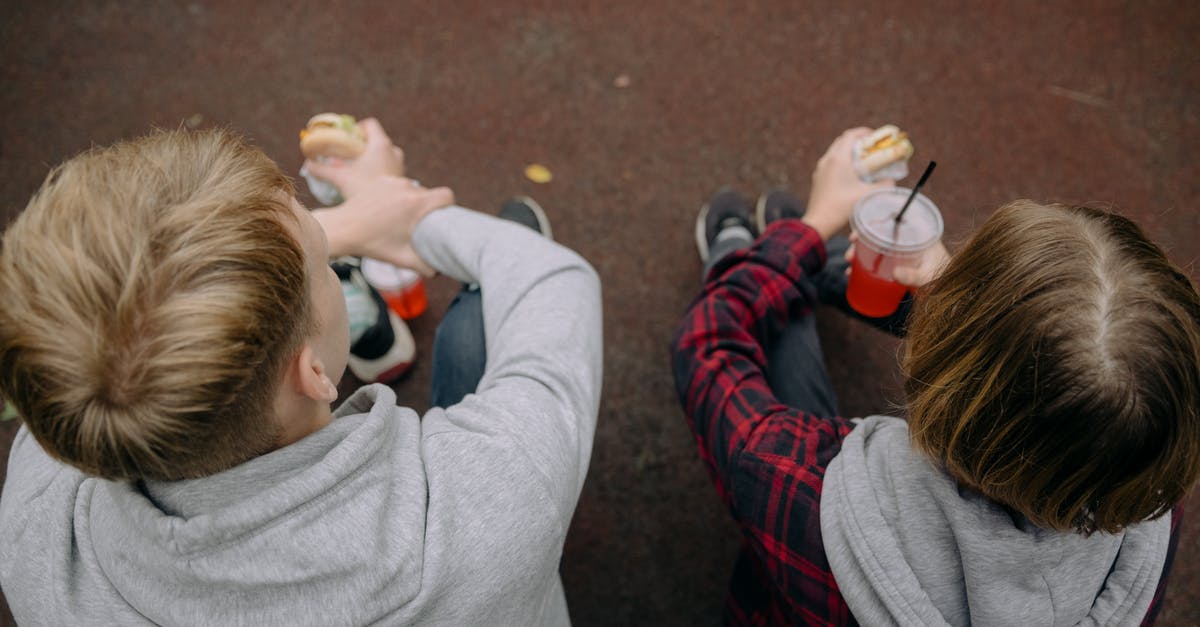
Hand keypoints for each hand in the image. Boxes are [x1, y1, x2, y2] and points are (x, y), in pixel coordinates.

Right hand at [303, 118, 406, 197]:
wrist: (388, 211)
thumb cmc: (365, 190)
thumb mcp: (340, 178)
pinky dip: (377, 169)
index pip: (370, 124)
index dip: (357, 127)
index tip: (347, 137)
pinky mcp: (401, 178)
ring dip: (369, 158)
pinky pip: (388, 166)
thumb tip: (308, 165)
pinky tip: (366, 181)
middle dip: (361, 145)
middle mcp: (393, 151)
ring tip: (355, 168)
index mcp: (381, 144)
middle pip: (376, 140)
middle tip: (348, 154)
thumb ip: (322, 170)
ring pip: (383, 154)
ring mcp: (399, 165)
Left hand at [313, 177, 454, 275]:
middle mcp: (407, 187)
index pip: (446, 195)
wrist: (342, 229)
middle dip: (426, 208)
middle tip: (418, 224)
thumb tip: (440, 271)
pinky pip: (399, 186)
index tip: (442, 215)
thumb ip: (426, 267)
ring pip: (414, 189)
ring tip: (400, 219)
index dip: (448, 205)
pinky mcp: (381, 180)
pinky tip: (388, 210)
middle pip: (429, 194)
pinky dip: (398, 196)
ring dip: (412, 201)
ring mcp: (393, 181)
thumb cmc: (372, 245)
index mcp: (415, 204)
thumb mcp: (402, 259)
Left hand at [803, 128, 895, 239]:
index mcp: (838, 158)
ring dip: (849, 151)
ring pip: (835, 152)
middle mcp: (827, 160)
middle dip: (857, 141)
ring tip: (862, 160)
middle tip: (871, 147)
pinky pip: (830, 163)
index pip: (850, 135)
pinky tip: (850, 173)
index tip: (875, 136)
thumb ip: (884, 185)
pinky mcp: (818, 178)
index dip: (864, 132)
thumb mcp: (868, 195)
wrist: (819, 222)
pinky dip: (841, 161)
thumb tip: (892, 180)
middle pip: (842, 141)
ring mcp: (820, 169)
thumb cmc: (842, 207)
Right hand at [846, 233, 950, 287]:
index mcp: (916, 232)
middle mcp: (906, 239)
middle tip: (848, 255)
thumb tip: (895, 274)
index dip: (869, 225)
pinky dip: (865, 266)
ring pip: (875, 247)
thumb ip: (914, 275)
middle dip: (859, 243)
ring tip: (849, 267)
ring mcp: (900, 252)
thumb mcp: (929, 275)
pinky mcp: (897, 264)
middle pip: (878, 234)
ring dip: (859, 255)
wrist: (951, 289)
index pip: (889, 220)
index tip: (856, 235)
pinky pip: (877, 260)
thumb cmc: (944, 278)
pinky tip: (853, 274)